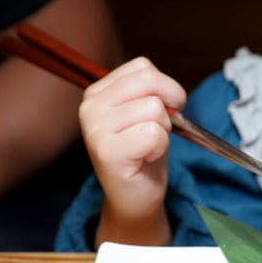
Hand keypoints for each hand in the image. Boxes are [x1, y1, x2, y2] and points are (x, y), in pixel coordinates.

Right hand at [79, 56, 185, 246]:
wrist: (135, 196)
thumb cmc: (144, 152)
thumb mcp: (147, 111)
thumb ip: (153, 91)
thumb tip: (171, 93)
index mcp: (98, 92)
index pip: (143, 67)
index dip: (166, 88)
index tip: (160, 112)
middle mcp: (90, 106)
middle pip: (150, 81)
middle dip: (168, 107)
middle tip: (157, 130)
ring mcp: (95, 129)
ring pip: (154, 108)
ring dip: (162, 131)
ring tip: (147, 147)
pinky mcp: (107, 152)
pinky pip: (153, 133)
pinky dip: (159, 146)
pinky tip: (144, 158)